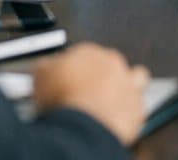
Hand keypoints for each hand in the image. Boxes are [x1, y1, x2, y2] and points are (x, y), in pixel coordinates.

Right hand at [34, 44, 149, 144]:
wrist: (82, 125)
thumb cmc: (63, 100)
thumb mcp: (40, 76)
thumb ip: (46, 66)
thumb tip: (46, 66)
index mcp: (88, 51)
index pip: (82, 54)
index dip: (75, 69)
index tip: (68, 80)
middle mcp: (111, 62)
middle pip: (108, 64)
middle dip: (100, 75)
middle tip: (84, 93)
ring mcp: (128, 83)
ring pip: (135, 76)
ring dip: (124, 85)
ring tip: (109, 100)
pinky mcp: (137, 106)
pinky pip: (136, 106)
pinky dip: (127, 111)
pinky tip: (114, 117)